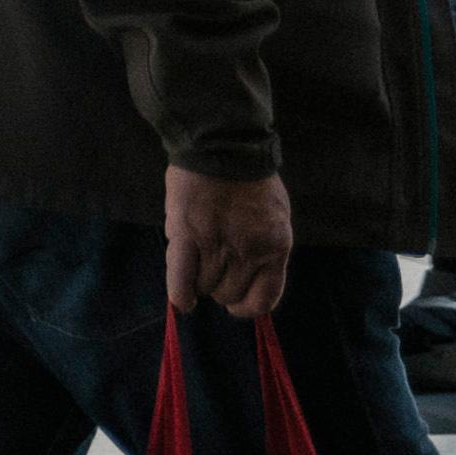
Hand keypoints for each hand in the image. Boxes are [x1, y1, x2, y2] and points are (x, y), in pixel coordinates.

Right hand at [163, 167, 292, 321]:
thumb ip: (265, 249)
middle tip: (213, 268)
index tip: (236, 306)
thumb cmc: (251, 180)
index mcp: (275, 247)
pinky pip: (182, 277)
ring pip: (204, 287)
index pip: (264, 299)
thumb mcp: (273, 218)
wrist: (225, 146)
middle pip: (228, 294)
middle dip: (219, 287)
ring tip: (196, 260)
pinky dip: (180, 293)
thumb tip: (249, 278)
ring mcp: (217, 246)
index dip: (247, 308)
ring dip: (199, 280)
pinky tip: (181, 302)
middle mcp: (249, 252)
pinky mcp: (188, 237)